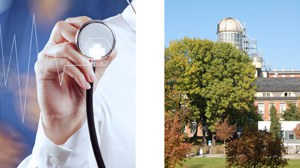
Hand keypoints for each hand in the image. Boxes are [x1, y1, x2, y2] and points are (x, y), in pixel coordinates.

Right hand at [34, 16, 115, 143]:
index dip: (84, 27)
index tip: (99, 43)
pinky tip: (84, 84)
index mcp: (64, 45)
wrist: (69, 114)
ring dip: (84, 63)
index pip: (71, 24)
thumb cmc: (79, 92)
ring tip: (91, 78)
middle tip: (93, 56)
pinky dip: (78, 74)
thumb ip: (102, 59)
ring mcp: (46, 58)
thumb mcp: (95, 72)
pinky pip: (63, 64)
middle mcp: (53, 48)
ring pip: (66, 48)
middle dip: (81, 39)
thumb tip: (112, 48)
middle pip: (62, 27)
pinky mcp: (42, 69)